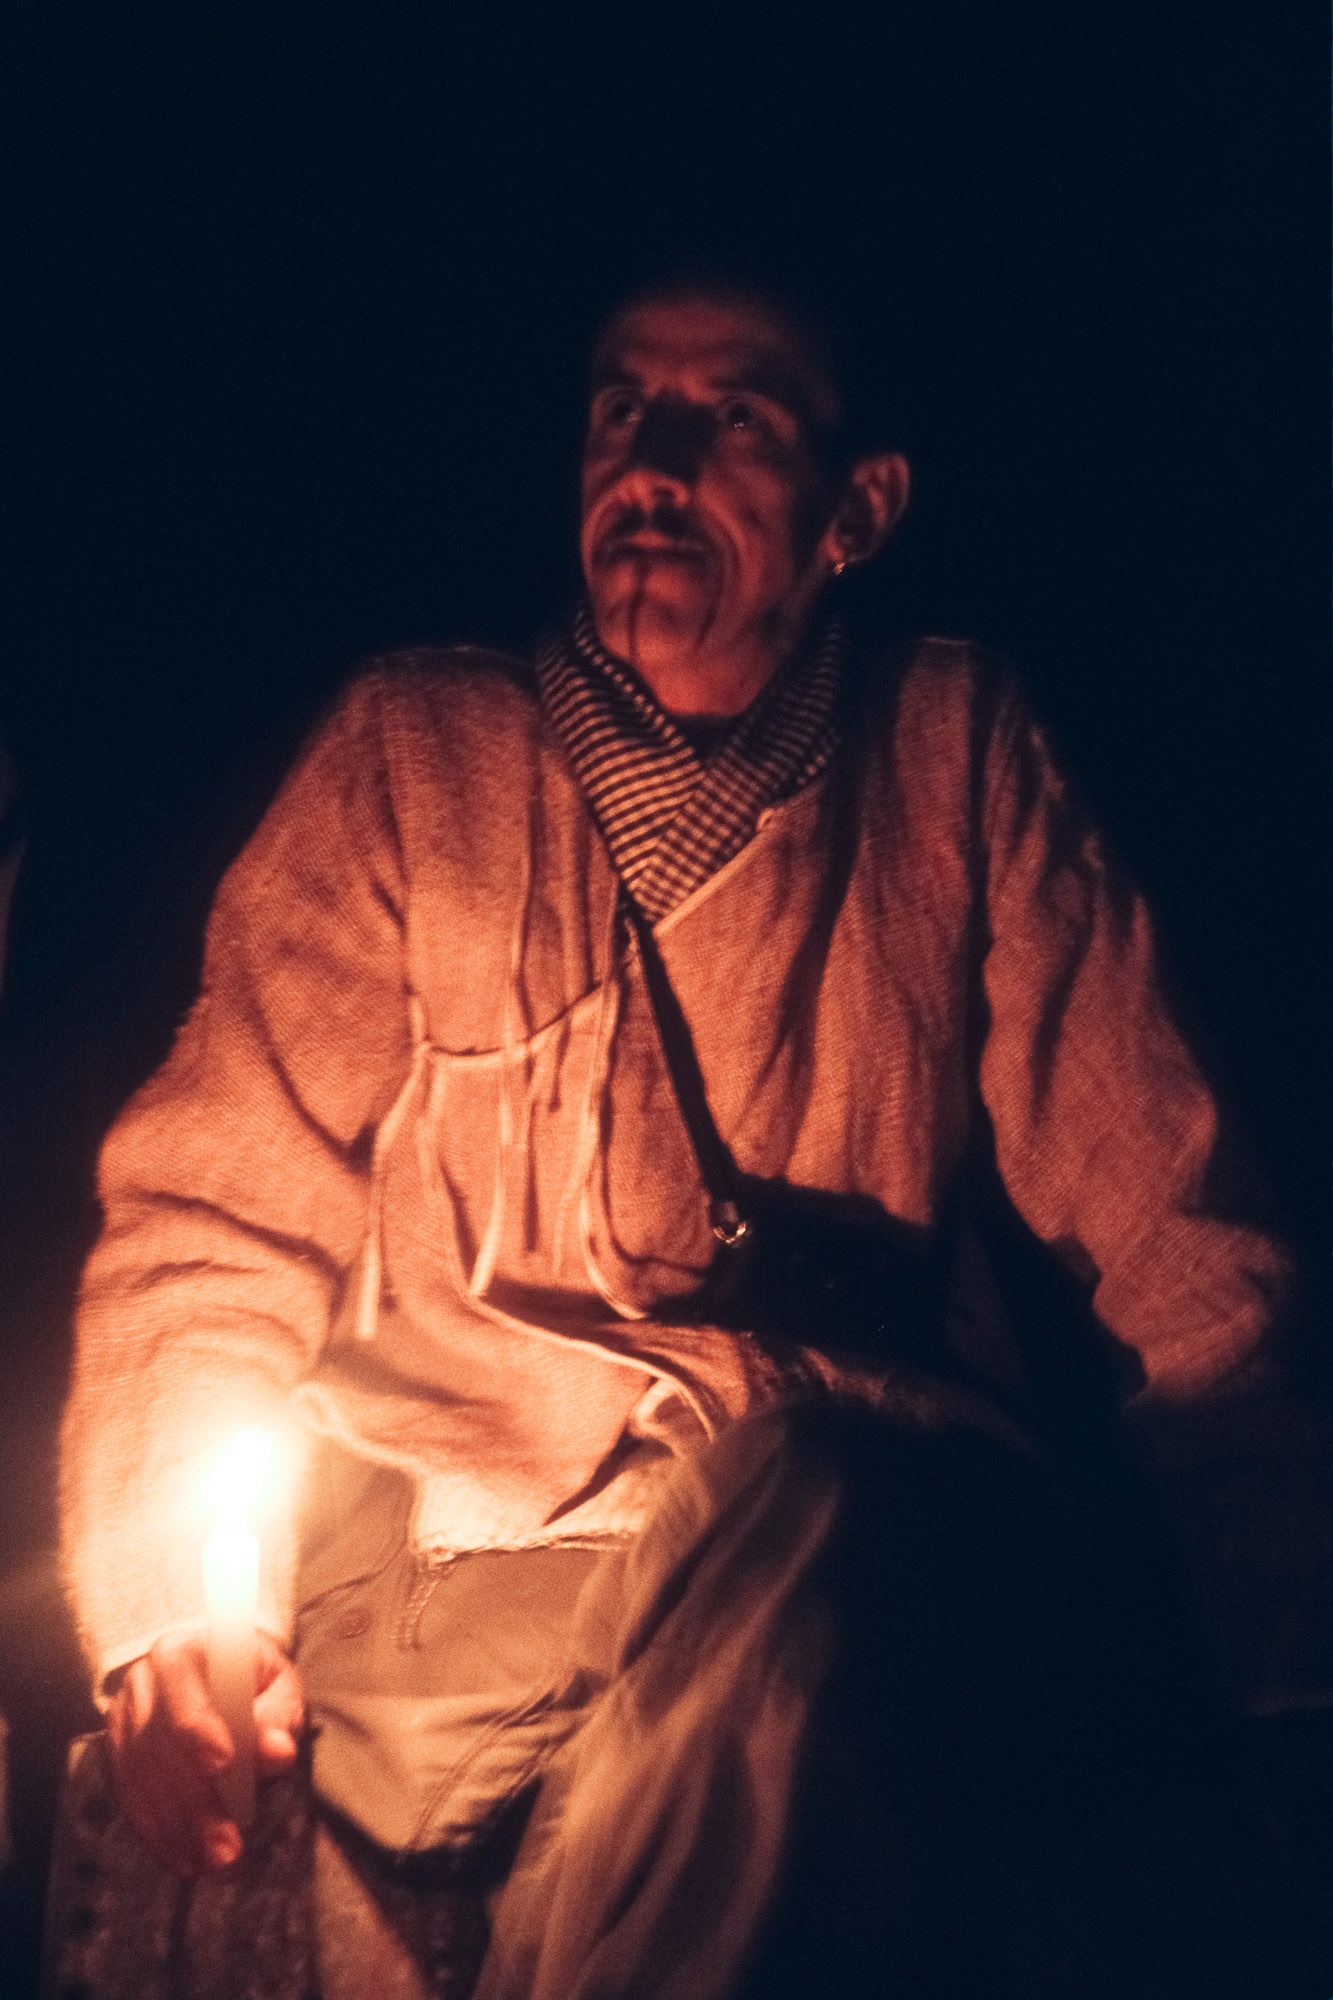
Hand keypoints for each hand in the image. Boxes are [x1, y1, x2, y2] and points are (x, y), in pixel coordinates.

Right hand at [105, 1629, 303, 1873]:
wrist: (208, 1669)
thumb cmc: (248, 1676)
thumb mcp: (274, 1681)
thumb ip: (278, 1713)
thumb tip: (279, 1752)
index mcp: (180, 1652)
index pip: (182, 1688)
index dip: (198, 1727)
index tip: (223, 1765)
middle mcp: (141, 1684)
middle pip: (161, 1746)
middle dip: (196, 1803)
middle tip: (227, 1849)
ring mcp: (122, 1721)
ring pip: (142, 1780)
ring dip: (178, 1829)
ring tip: (215, 1864)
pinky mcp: (117, 1755)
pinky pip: (131, 1799)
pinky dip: (158, 1834)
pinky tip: (185, 1859)